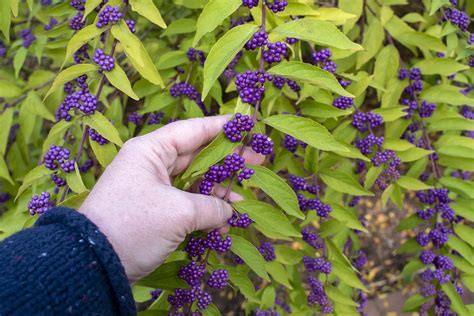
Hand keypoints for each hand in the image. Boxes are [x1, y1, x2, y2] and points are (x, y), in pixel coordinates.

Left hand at [79, 116, 261, 281]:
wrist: (94, 263)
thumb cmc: (134, 225)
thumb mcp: (178, 213)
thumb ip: (211, 206)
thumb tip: (229, 210)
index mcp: (150, 151)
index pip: (192, 130)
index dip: (221, 127)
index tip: (246, 126)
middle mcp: (151, 164)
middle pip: (196, 155)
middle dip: (226, 161)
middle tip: (257, 161)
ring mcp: (153, 188)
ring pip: (193, 181)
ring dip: (217, 190)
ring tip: (242, 199)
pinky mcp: (154, 209)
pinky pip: (186, 202)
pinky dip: (205, 209)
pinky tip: (224, 220)